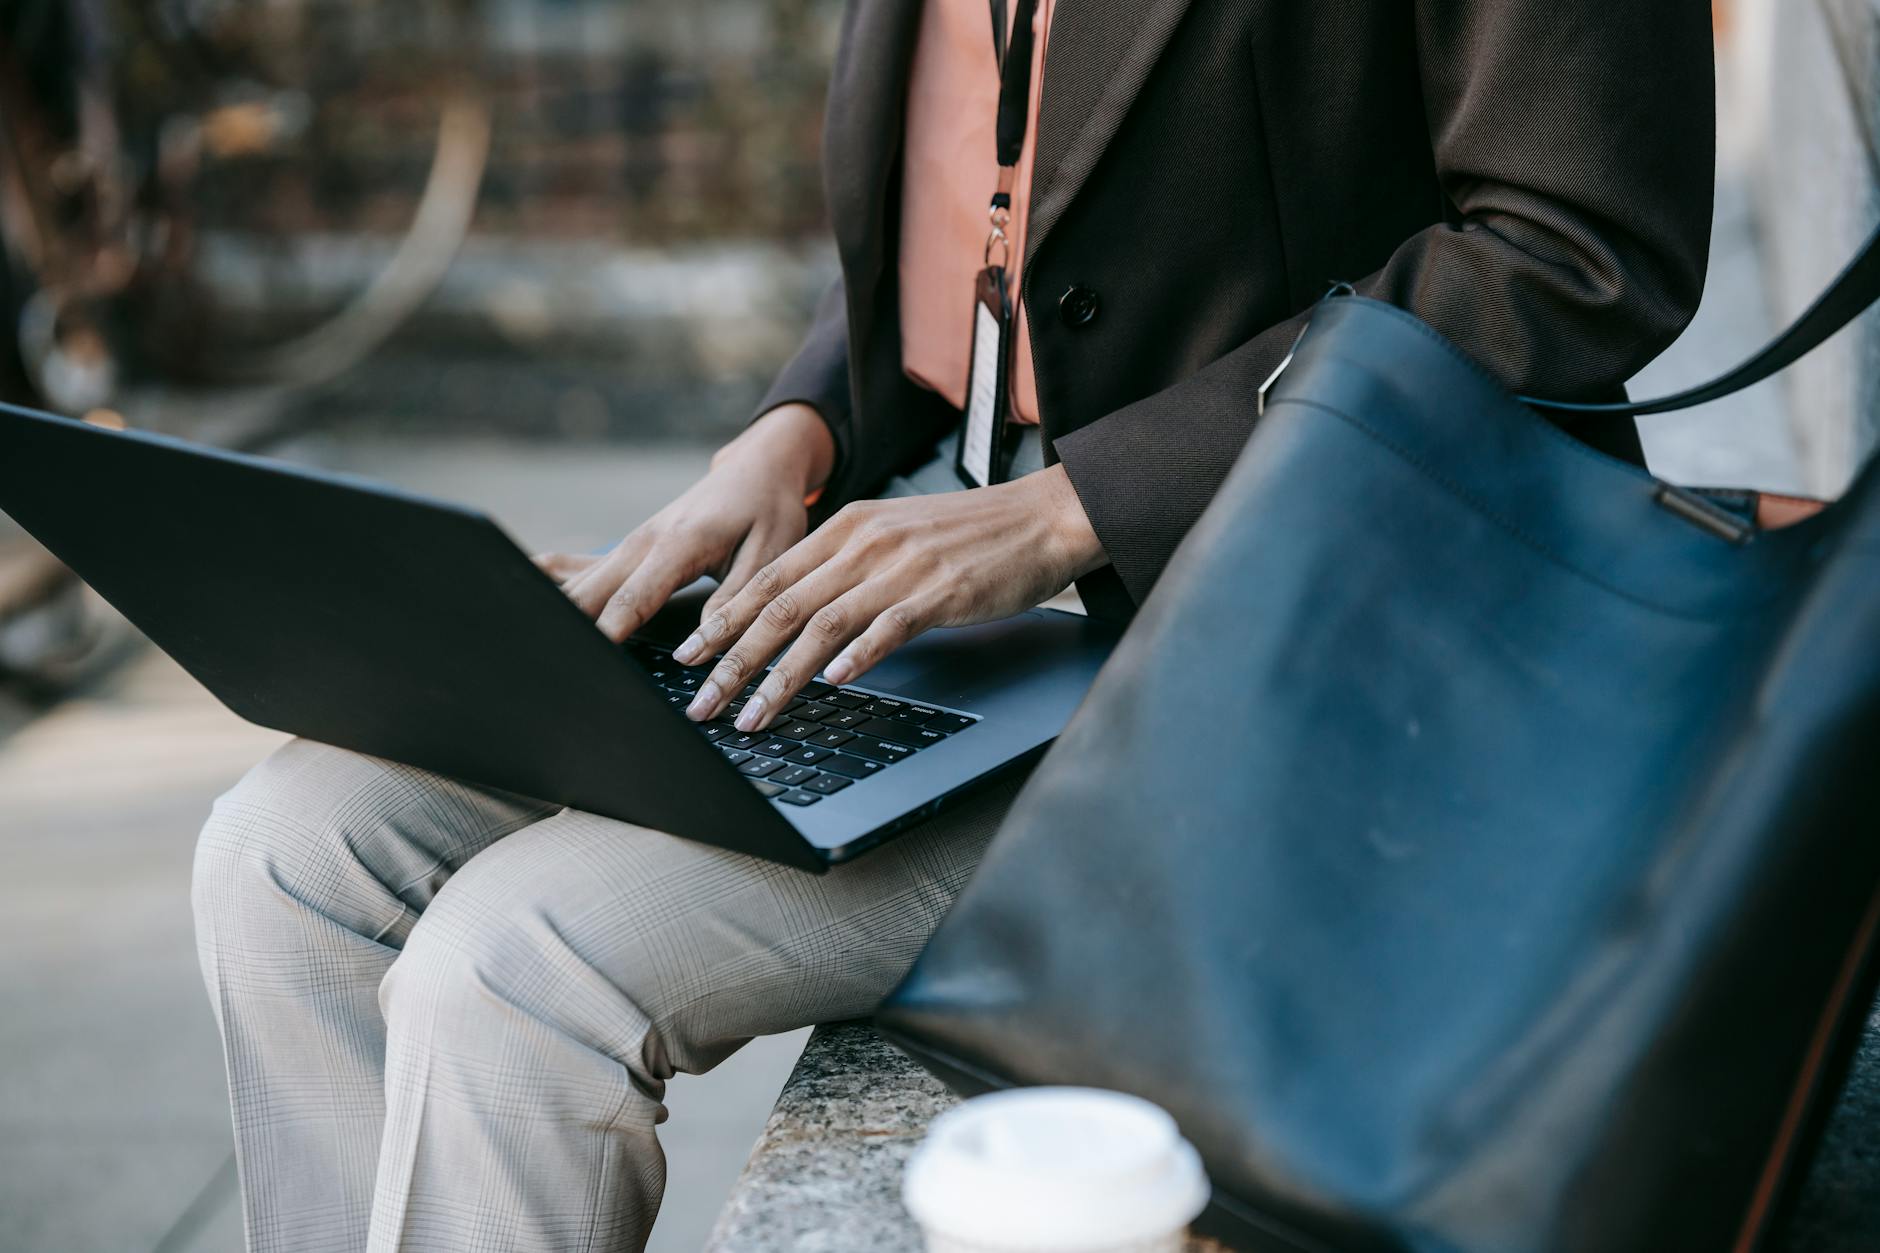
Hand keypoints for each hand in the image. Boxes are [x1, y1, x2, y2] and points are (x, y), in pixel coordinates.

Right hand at [537, 403, 834, 641]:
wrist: (755, 468)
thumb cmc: (768, 510)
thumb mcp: (770, 555)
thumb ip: (734, 602)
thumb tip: (696, 651)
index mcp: (679, 544)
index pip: (633, 599)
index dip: (605, 633)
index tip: (584, 661)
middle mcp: (644, 542)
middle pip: (590, 593)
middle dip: (563, 626)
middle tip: (537, 663)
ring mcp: (630, 543)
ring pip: (576, 582)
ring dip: (549, 609)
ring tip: (517, 639)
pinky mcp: (627, 548)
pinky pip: (577, 566)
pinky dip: (550, 583)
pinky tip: (517, 593)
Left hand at [674, 464, 1105, 731]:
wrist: (1044, 516)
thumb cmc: (972, 535)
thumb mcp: (895, 535)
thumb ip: (847, 565)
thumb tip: (800, 609)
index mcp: (848, 526)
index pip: (768, 577)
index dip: (723, 620)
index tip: (688, 657)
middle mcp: (865, 543)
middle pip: (780, 606)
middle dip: (731, 660)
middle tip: (700, 702)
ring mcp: (901, 567)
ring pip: (821, 625)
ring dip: (779, 677)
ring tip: (751, 716)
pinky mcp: (941, 592)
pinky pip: (888, 627)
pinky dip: (858, 656)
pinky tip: (835, 684)